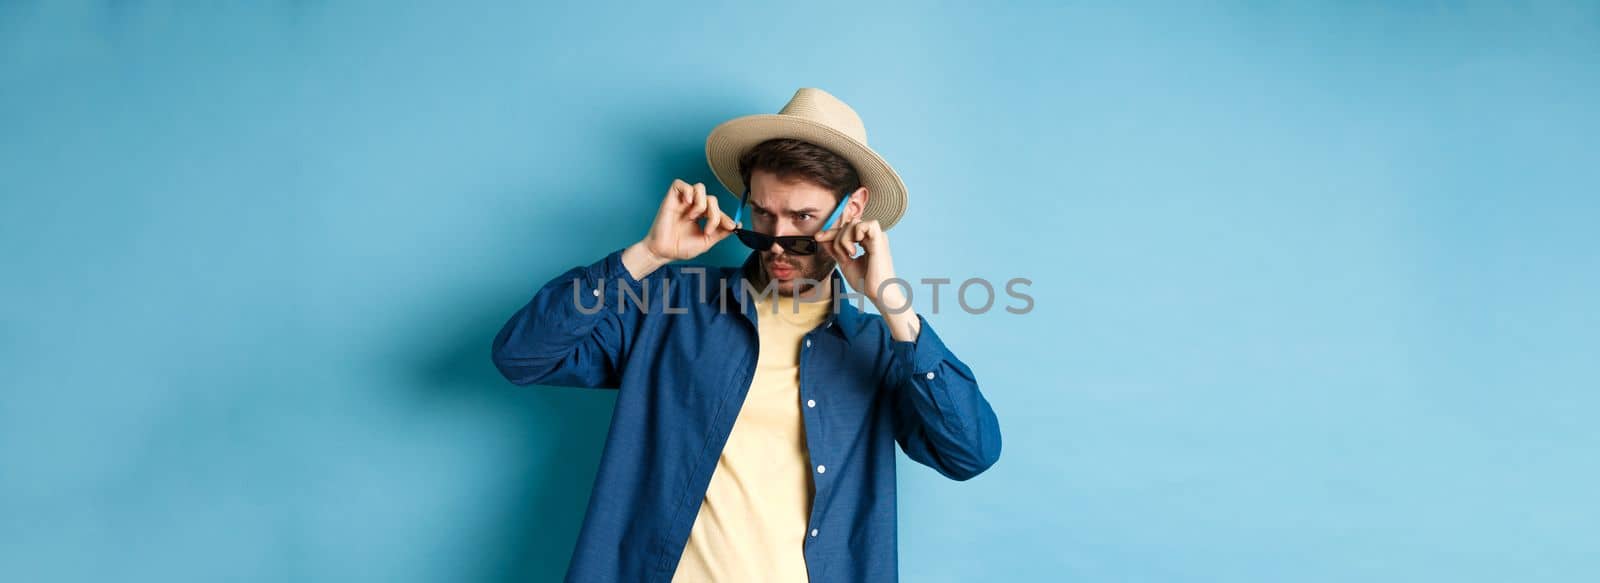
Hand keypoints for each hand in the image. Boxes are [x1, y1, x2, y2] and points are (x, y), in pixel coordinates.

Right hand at [641, 179, 737, 261]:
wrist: (664, 252)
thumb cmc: (681, 247)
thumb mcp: (706, 241)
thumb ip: (721, 233)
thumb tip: (737, 225)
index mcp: (702, 215)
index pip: (718, 210)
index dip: (726, 218)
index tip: (732, 226)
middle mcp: (693, 206)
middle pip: (712, 199)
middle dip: (715, 214)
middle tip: (708, 229)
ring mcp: (683, 201)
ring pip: (699, 187)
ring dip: (702, 202)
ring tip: (694, 217)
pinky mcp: (671, 198)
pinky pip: (680, 184)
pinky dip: (687, 191)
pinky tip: (687, 204)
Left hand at [815, 217, 921, 340]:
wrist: (878, 294)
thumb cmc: (866, 282)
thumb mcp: (845, 263)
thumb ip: (835, 250)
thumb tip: (821, 237)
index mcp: (866, 242)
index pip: (846, 229)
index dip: (830, 231)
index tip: (817, 237)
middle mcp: (872, 237)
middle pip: (848, 224)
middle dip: (837, 238)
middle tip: (843, 255)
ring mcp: (877, 237)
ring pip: (854, 223)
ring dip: (845, 238)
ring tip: (850, 253)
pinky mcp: (880, 240)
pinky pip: (868, 224)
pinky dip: (857, 232)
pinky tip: (856, 248)